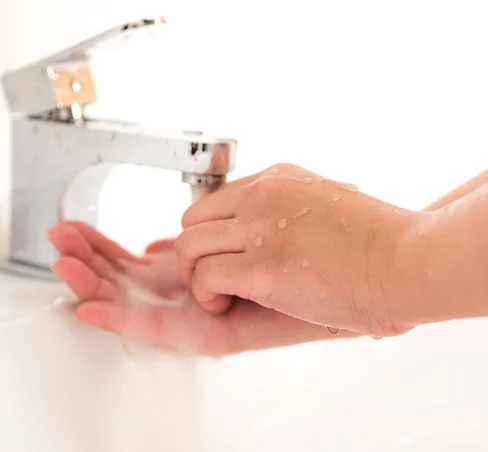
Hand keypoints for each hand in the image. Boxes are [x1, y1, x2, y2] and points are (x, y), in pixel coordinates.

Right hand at [47, 221, 347, 354]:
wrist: (383, 274)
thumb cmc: (327, 250)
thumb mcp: (260, 221)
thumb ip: (206, 228)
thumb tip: (162, 234)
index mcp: (208, 269)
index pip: (144, 260)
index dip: (105, 249)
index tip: (73, 237)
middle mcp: (205, 295)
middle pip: (136, 283)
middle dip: (93, 263)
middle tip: (58, 245)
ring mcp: (215, 316)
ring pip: (145, 305)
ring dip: (100, 284)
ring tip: (65, 266)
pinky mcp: (231, 335)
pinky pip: (174, 330)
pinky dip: (132, 321)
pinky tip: (97, 309)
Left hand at [177, 163, 420, 337]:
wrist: (409, 261)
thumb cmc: (381, 243)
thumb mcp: (326, 203)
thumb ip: (290, 212)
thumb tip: (269, 234)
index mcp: (278, 179)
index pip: (216, 200)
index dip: (210, 233)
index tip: (217, 254)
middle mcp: (262, 196)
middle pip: (193, 218)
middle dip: (196, 253)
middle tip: (213, 278)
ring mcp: (260, 228)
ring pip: (190, 246)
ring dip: (197, 277)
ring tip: (220, 294)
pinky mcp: (261, 267)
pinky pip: (204, 277)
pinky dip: (207, 297)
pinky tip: (227, 305)